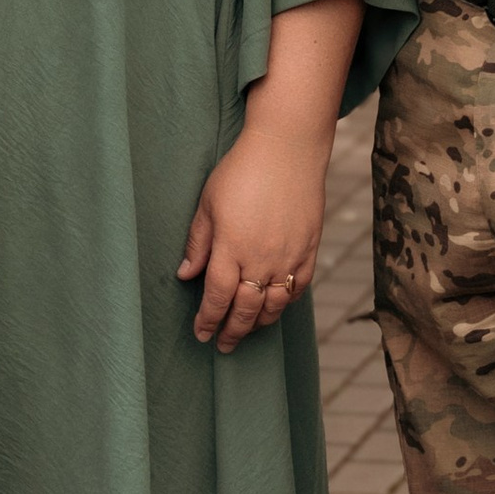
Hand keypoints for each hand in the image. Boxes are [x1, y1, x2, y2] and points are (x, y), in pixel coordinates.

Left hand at [179, 122, 329, 349]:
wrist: (287, 149)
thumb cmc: (241, 171)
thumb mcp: (208, 203)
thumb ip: (198, 243)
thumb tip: (185, 274)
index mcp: (231, 248)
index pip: (217, 297)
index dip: (208, 320)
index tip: (201, 333)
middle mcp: (261, 258)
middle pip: (245, 309)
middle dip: (232, 331)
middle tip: (222, 344)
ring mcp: (288, 256)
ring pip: (274, 305)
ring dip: (258, 323)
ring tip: (246, 330)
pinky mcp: (309, 249)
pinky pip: (298, 288)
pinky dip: (285, 303)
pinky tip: (274, 306)